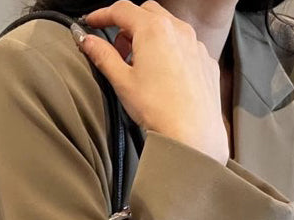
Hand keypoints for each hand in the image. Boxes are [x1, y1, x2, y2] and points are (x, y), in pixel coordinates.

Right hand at [78, 1, 228, 164]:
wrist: (192, 134)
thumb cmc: (159, 109)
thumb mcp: (122, 82)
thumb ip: (103, 56)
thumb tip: (88, 41)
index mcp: (153, 30)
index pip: (122, 9)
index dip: (103, 14)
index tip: (92, 21)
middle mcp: (177, 30)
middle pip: (146, 12)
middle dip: (128, 23)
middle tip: (115, 47)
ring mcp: (195, 44)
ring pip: (168, 27)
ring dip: (149, 37)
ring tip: (138, 64)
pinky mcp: (205, 60)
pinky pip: (184, 45)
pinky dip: (169, 51)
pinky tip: (162, 74)